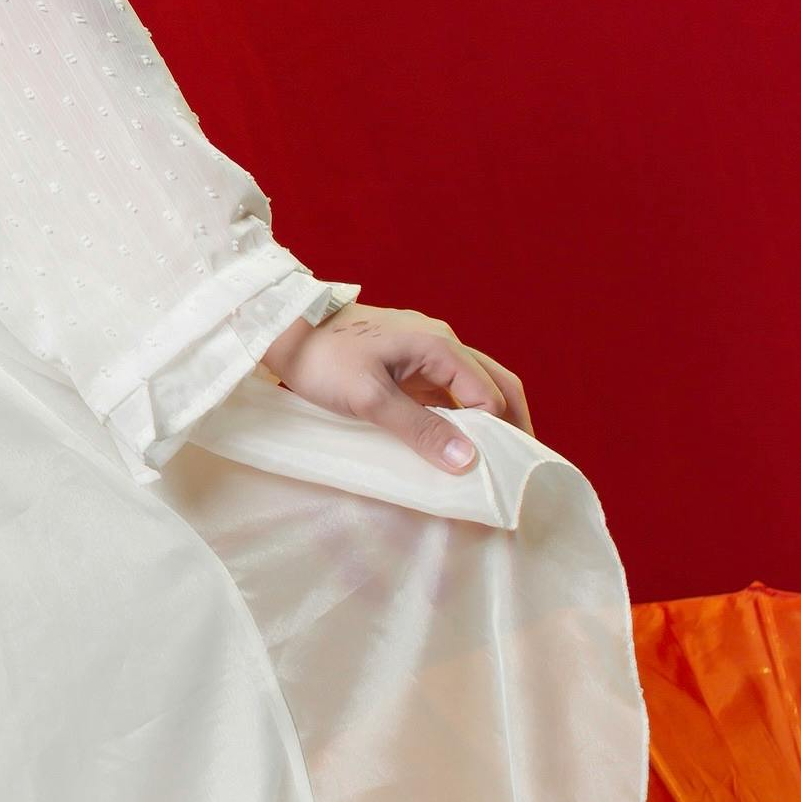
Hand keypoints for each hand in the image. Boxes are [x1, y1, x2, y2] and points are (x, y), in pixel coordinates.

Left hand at [259, 303, 529, 473]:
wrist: (283, 330)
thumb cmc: (323, 360)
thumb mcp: (369, 399)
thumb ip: (420, 428)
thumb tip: (468, 460)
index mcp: (439, 346)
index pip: (490, 394)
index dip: (501, 433)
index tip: (503, 471)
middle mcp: (440, 343)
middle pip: (495, 383)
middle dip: (511, 423)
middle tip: (517, 466)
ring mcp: (424, 352)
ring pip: (472, 387)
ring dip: (485, 420)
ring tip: (490, 460)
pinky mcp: (406, 363)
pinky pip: (445, 390)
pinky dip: (458, 415)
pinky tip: (453, 442)